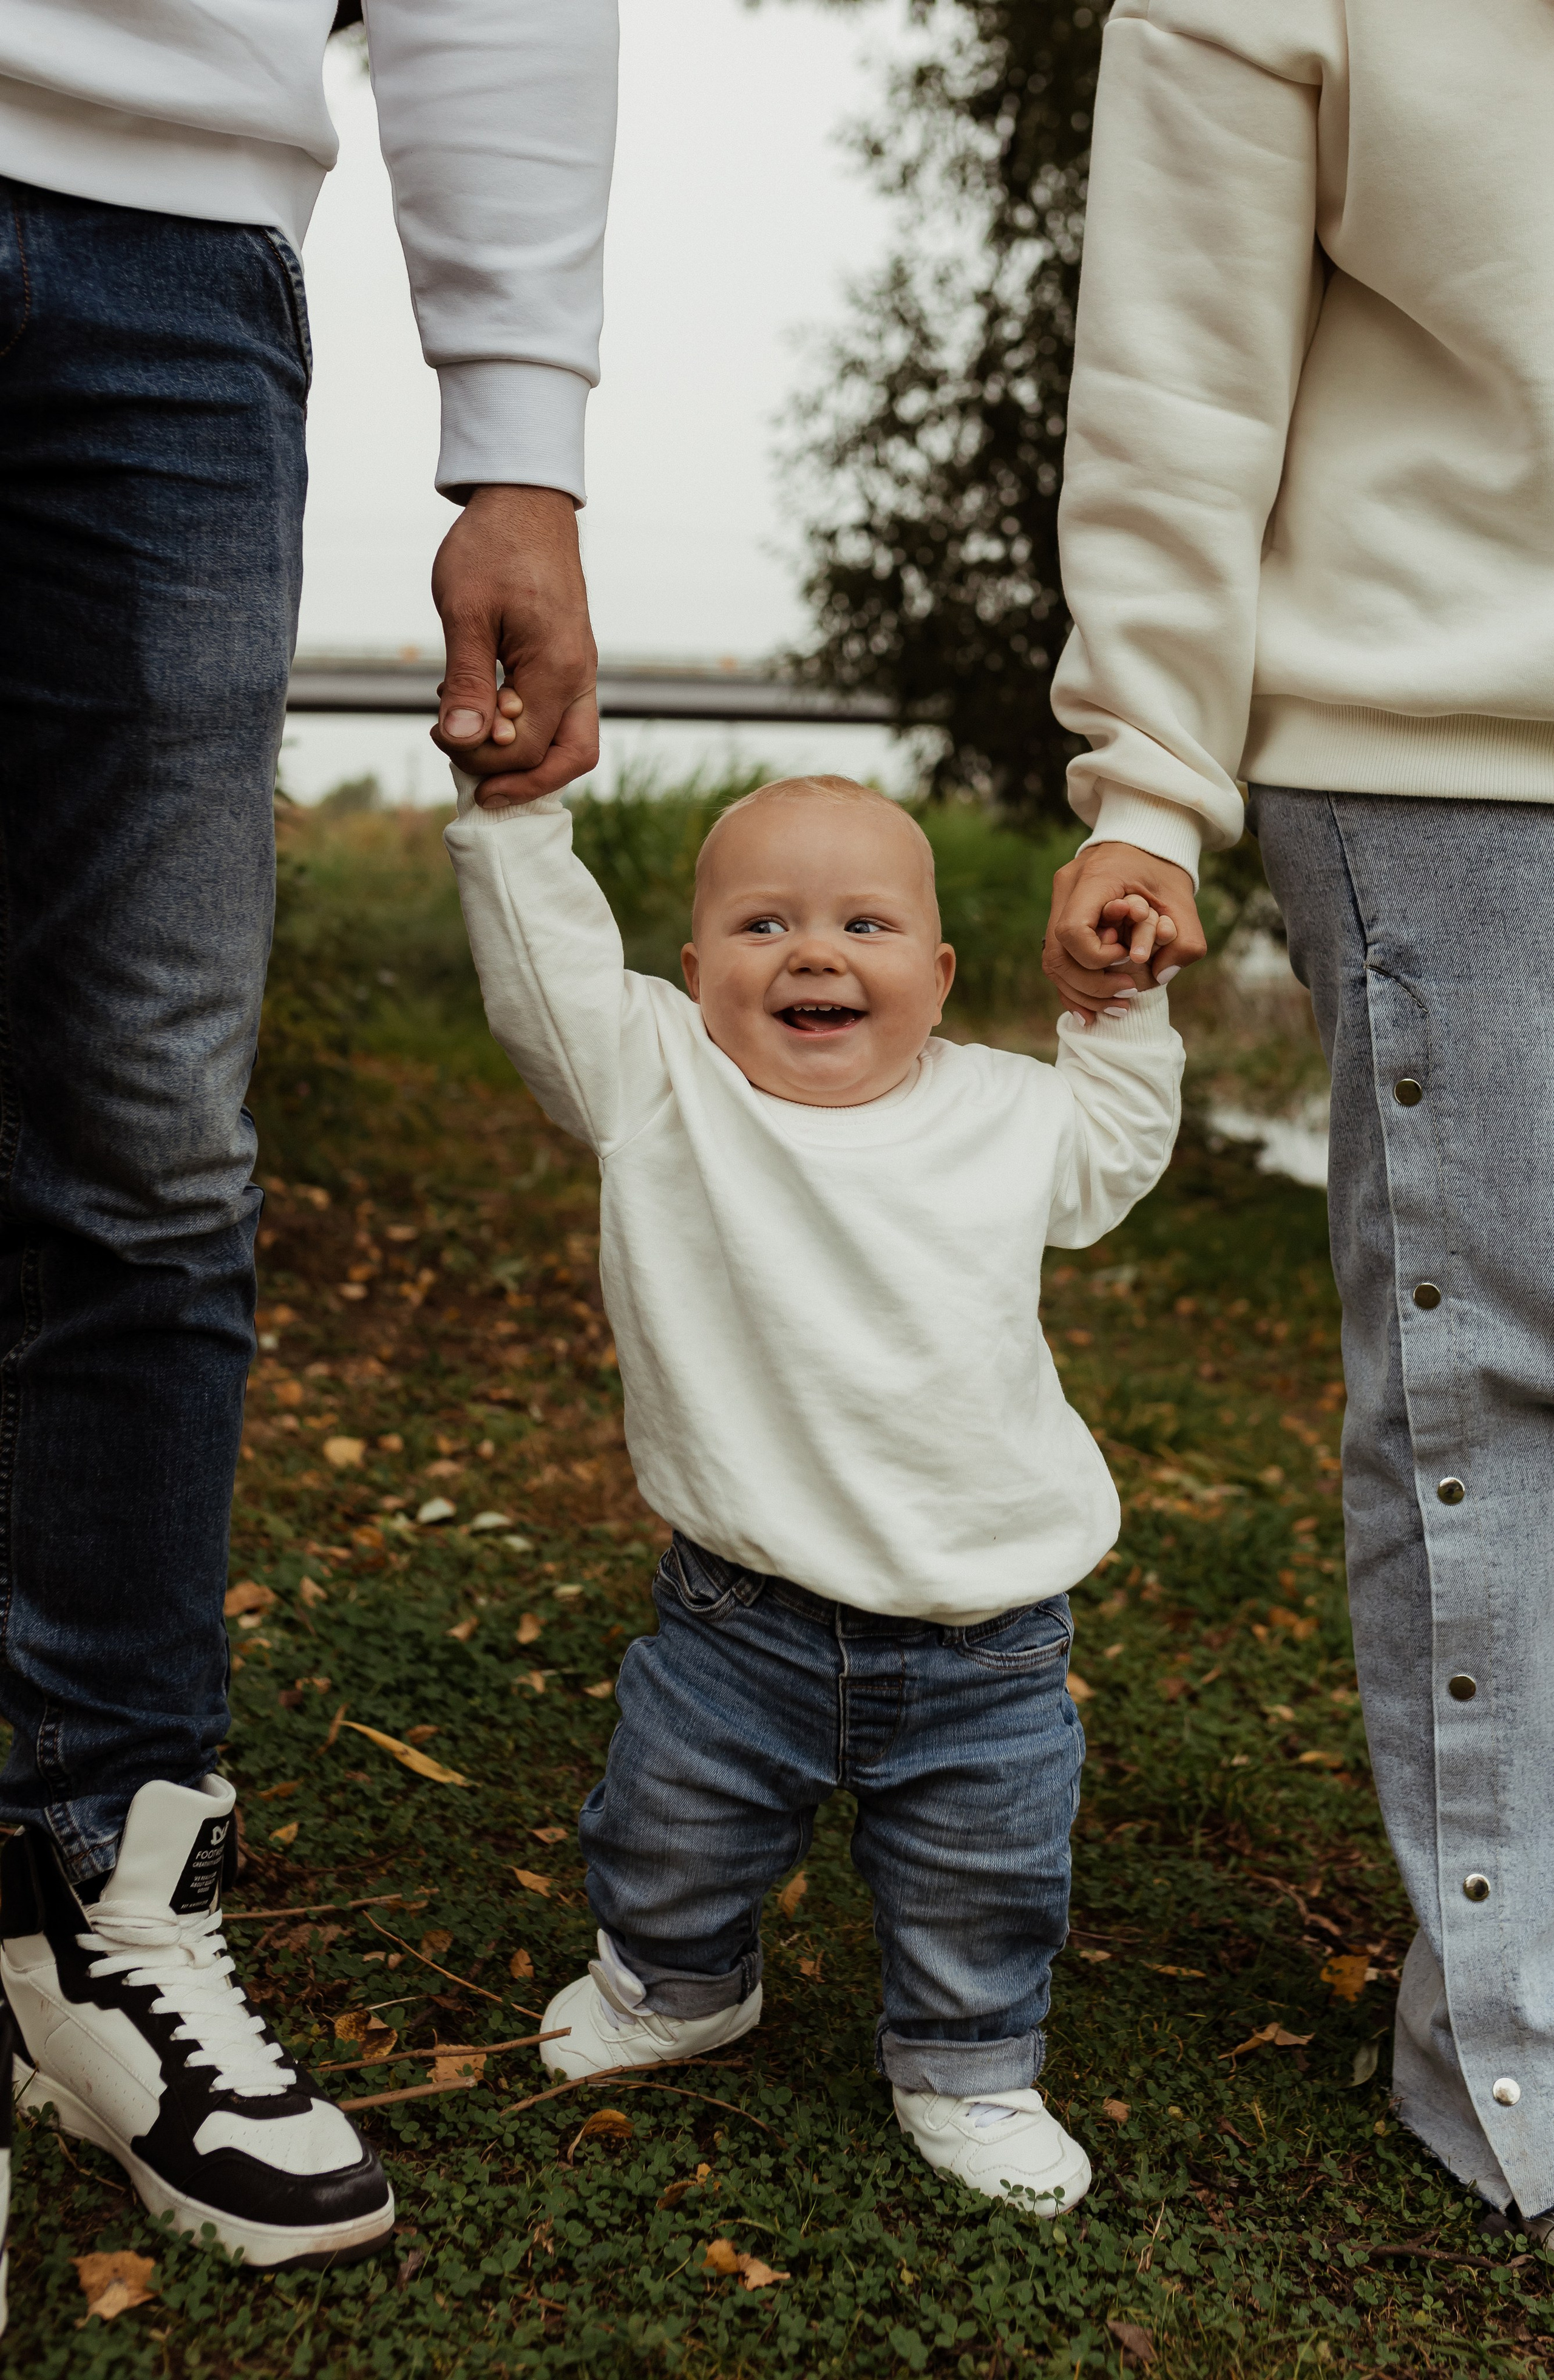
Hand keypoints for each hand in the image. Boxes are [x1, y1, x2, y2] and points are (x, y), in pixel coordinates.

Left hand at [430, 485, 599, 804]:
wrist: (524, 502)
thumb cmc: (491, 547)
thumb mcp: (465, 611)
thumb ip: (467, 681)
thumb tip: (461, 742)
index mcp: (557, 668)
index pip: (524, 749)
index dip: (478, 757)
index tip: (439, 731)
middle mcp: (579, 676)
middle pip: (568, 761)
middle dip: (516, 780)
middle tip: (466, 771)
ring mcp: (580, 671)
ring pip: (570, 744)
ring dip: (523, 760)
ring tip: (474, 746)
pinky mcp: (570, 662)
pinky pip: (560, 718)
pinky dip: (526, 732)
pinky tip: (484, 711)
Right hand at [1043, 841, 1206, 1023]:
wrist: (1145, 837)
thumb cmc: (1163, 867)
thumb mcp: (1182, 898)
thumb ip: (1184, 937)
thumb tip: (1160, 976)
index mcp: (1093, 877)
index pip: (1072, 931)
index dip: (1096, 958)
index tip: (1128, 958)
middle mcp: (1066, 887)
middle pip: (1056, 954)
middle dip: (1090, 985)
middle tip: (1127, 996)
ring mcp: (1058, 900)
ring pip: (1052, 961)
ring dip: (1082, 992)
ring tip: (1117, 1006)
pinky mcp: (1059, 913)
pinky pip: (1056, 958)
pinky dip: (1073, 986)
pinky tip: (1091, 1009)